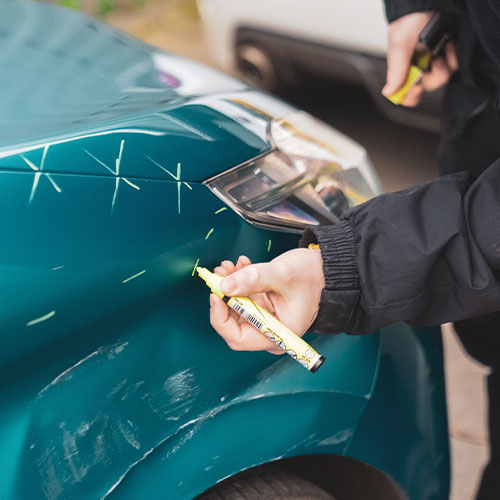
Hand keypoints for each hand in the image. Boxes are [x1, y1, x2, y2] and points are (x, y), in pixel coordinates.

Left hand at [209, 249, 324, 353]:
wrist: (329, 270)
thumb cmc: (315, 278)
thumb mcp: (282, 275)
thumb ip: (253, 279)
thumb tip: (225, 285)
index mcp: (277, 335)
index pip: (237, 337)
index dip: (220, 317)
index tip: (216, 294)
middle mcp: (269, 331)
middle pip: (232, 322)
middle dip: (224, 297)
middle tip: (221, 274)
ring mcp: (265, 319)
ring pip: (235, 307)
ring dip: (229, 285)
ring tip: (230, 266)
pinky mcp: (264, 306)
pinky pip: (243, 298)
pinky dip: (238, 282)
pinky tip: (241, 266)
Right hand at [382, 11, 457, 106]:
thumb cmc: (410, 18)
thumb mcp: (400, 44)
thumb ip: (396, 69)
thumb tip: (388, 92)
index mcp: (404, 68)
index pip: (405, 92)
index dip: (410, 96)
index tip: (416, 89)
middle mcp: (419, 66)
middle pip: (427, 87)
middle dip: (432, 76)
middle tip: (432, 61)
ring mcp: (435, 60)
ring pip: (443, 77)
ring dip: (444, 65)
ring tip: (441, 48)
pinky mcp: (449, 53)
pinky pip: (455, 65)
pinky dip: (454, 56)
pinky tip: (450, 44)